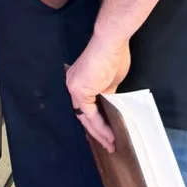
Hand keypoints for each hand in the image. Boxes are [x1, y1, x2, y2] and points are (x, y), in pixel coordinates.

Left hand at [66, 30, 131, 150]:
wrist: (110, 42)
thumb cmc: (113, 55)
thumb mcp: (111, 79)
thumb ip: (107, 93)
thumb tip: (111, 105)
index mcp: (79, 80)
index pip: (84, 107)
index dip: (94, 122)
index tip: (105, 133)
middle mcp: (73, 85)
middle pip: (83, 115)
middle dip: (97, 132)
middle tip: (108, 145)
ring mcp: (74, 88)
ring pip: (86, 118)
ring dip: (99, 133)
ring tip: (111, 144)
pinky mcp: (80, 91)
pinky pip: (90, 115)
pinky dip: (101, 126)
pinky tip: (110, 134)